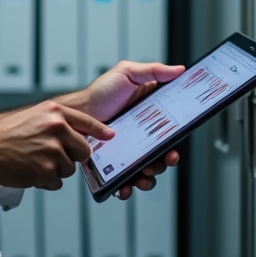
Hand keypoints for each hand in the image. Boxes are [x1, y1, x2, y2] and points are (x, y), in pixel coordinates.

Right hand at [0, 100, 114, 190]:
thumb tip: (76, 136)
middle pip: (84, 150)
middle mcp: (56, 128)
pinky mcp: (46, 170)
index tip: (110, 136)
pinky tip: (30, 171)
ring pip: (70, 169)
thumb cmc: (5, 136)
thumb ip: (57, 123)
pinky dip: (45, 181)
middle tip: (51, 156)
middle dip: (71, 157)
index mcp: (54, 112)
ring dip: (55, 170)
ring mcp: (52, 150)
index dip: (100, 131)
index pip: (86, 121)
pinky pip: (57, 182)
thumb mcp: (33, 117)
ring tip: (34, 161)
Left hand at [58, 60, 185, 199]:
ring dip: (150, 177)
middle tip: (163, 161)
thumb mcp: (127, 73)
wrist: (77, 112)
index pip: (170, 131)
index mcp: (150, 114)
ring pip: (147, 169)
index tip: (175, 147)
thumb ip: (154, 70)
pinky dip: (127, 187)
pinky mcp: (114, 162)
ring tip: (143, 177)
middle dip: (165, 162)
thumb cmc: (100, 93)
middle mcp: (142, 133)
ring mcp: (128, 149)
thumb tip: (178, 70)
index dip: (176, 141)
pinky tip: (126, 187)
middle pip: (162, 153)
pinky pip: (125, 178)